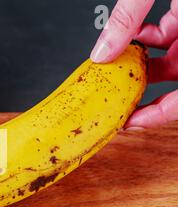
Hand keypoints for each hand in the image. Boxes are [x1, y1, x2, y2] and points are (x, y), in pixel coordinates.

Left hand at [91, 0, 177, 129]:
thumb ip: (127, 18)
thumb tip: (102, 51)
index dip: (158, 116)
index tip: (130, 122)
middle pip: (174, 79)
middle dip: (142, 87)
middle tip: (115, 97)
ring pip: (169, 57)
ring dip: (140, 61)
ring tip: (116, 65)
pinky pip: (167, 35)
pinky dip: (147, 37)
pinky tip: (132, 34)